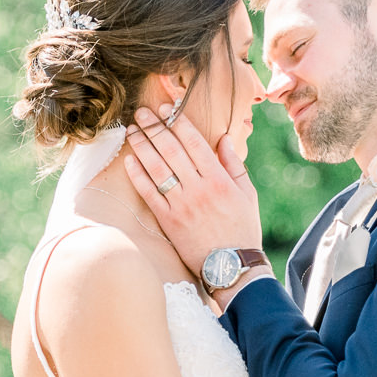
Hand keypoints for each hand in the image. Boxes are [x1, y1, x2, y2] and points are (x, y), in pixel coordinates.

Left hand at [124, 106, 261, 279]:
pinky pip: (150, 194)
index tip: (167, 108)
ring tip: (132, 129)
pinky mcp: (169, 222)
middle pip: (172, 151)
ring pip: (158, 169)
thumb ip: (234, 165)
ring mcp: (182, 205)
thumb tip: (224, 139)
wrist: (232, 267)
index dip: (179, 123)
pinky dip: (138, 176)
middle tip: (142, 111)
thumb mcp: (247, 195)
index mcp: (219, 180)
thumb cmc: (243, 230)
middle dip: (155, 128)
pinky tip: (129, 160)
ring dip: (142, 146)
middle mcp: (199, 189)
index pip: (195, 143)